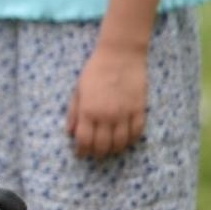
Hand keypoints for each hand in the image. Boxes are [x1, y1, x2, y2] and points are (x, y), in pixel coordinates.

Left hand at [67, 42, 146, 157]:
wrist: (120, 56)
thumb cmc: (94, 71)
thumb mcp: (78, 90)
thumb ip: (74, 113)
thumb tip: (71, 133)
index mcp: (88, 111)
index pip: (84, 140)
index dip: (82, 151)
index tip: (80, 153)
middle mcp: (106, 116)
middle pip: (103, 146)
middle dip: (97, 153)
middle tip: (95, 153)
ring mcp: (125, 114)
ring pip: (121, 143)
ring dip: (114, 150)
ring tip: (109, 149)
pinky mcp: (139, 110)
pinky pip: (136, 133)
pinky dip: (130, 141)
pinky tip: (125, 141)